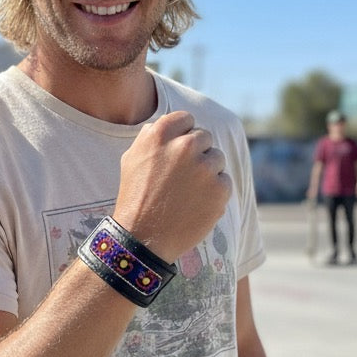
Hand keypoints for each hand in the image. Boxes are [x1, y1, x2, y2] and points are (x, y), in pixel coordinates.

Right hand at [113, 111, 230, 260]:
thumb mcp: (132, 159)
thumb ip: (151, 136)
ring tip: (188, 193)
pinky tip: (196, 204)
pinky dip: (215, 192)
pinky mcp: (220, 188)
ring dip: (207, 172)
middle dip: (196, 153)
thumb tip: (169, 124)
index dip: (183, 134)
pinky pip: (225, 181)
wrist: (143, 238)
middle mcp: (184, 146)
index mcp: (160, 134)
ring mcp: (204, 167)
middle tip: (182, 177)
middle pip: (204, 137)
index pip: (186, 119)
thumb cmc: (135, 198)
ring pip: (217, 158)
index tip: (178, 151)